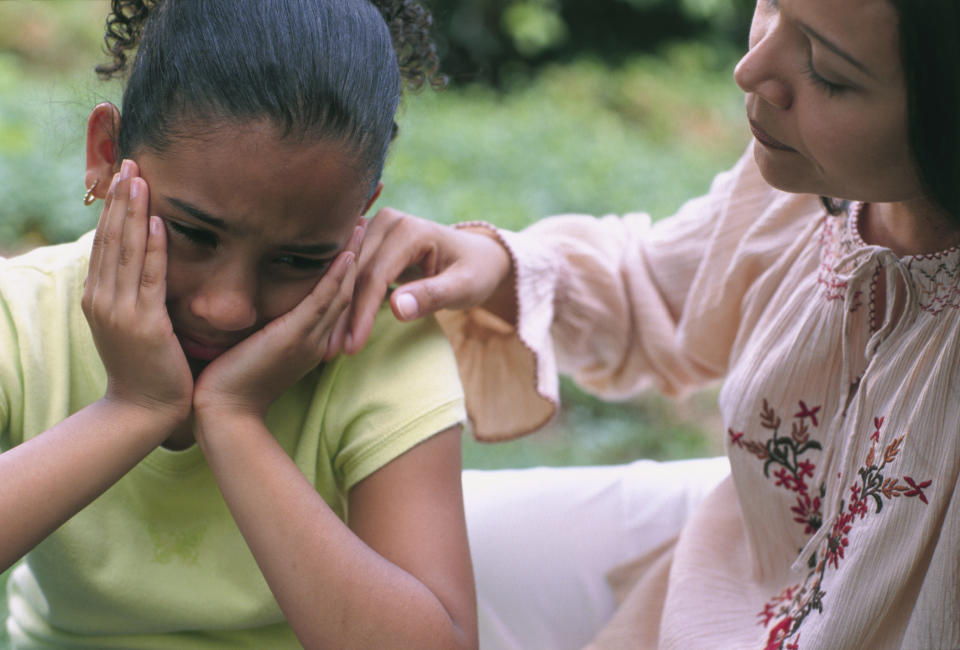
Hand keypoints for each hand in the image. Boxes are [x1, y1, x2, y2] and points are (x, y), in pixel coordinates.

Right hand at [81, 160, 192, 427]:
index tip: (123, 175)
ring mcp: (119, 311)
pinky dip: (151, 248)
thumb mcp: (131, 325)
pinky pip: (148, 278)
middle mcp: (102, 299)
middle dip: (119, 198)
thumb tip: (144, 265)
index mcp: (98, 297)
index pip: (105, 242)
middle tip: (129, 161)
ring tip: (138, 177)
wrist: (142, 410)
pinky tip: (156, 221)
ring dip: (132, 211)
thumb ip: (134, 294)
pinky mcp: (143, 323)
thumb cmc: (145, 368)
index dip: (113, 207)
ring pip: (124, 251)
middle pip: (110, 238)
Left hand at [191, 224, 363, 422]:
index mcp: (308, 342)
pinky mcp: (295, 336)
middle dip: (355, 257)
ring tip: (361, 227)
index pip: (332, 299)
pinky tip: (346, 254)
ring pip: (340, 291)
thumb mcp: (252, 350)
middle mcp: (316, 339)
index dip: (342, 270)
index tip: (346, 241)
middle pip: (344, 291)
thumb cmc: (229, 384)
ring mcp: (309, 338)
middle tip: (363, 224)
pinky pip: (324, 300)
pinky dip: (337, 276)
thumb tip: (253, 308)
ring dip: (352, 258)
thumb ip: (260, 328)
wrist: (225, 413)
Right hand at [344, 208, 513, 354]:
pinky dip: (340, 299)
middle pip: (354, 274)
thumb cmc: (475, 272)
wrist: (478, 257)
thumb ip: (432, 296)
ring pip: (345, 274)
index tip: (352, 346)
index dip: (362, 313)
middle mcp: (387, 222)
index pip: (375, 275)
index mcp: (410, 230)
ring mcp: (374, 228)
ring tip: (327, 346)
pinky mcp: (369, 240)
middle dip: (342, 315)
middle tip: (329, 353)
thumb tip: (397, 309)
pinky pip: (348, 272)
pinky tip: (332, 326)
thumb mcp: (464, 287)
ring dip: (335, 310)